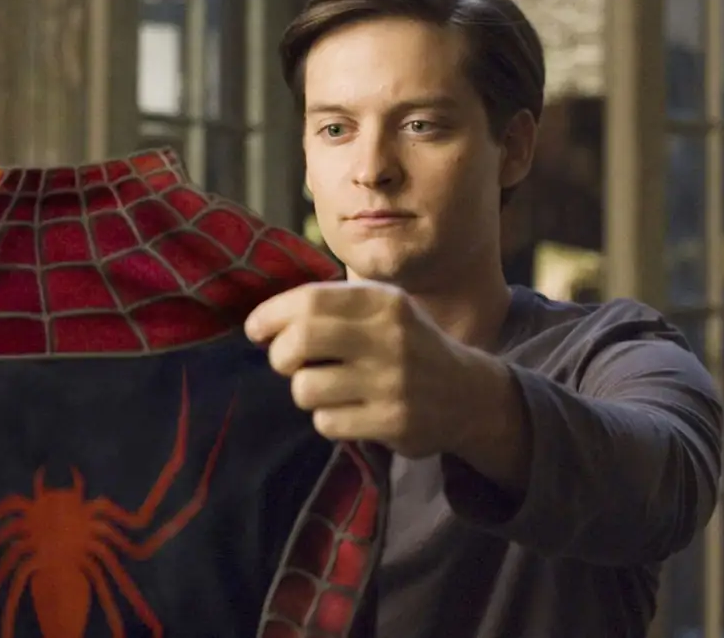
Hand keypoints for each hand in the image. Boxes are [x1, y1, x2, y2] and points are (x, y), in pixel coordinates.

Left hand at [244, 281, 507, 458]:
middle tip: (287, 363)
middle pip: (299, 341)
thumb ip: (332, 307)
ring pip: (306, 388)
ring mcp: (393, 381)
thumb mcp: (383, 310)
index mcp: (384, 301)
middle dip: (280, 355)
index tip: (256, 330)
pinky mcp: (393, 422)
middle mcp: (390, 337)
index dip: (270, 315)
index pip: (308, 301)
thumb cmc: (407, 345)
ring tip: (327, 389)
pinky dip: (327, 420)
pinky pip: (327, 422)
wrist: (468, 394)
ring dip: (305, 391)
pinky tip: (348, 412)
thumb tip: (263, 322)